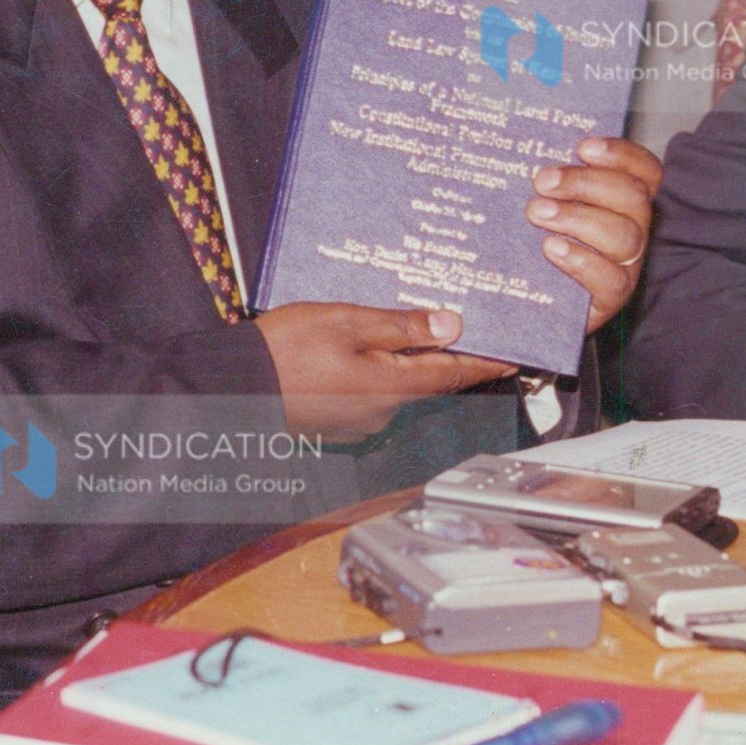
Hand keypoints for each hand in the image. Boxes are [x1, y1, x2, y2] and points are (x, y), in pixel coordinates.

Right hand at [255, 304, 513, 439]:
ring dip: (406, 360)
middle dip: (444, 353)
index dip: (486, 361)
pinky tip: (363, 347)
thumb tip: (451, 325)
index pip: (454, 373)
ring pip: (397, 385)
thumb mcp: (345, 323)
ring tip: (410, 324)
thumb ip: (399, 325)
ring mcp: (358, 421)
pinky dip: (377, 370)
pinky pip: (370, 392)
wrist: (231, 390)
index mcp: (391, 386)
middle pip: (427, 379)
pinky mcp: (337, 422)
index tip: (514, 354)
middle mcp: (382, 411)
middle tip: (463, 322)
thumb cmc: (283, 352)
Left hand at [526, 137, 660, 332]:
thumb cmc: (537, 242)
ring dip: (578, 218)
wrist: (526, 300)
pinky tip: (551, 248)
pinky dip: (581, 260)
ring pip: (625, 235)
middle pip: (633, 197)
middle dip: (586, 182)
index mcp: (625, 200)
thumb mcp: (546, 204)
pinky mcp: (611, 298)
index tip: (583, 147)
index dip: (622, 154)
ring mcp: (627, 265)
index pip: (645, 171)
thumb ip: (551, 180)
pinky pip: (611, 279)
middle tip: (542, 181)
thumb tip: (528, 151)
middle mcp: (634, 229)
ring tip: (537, 213)